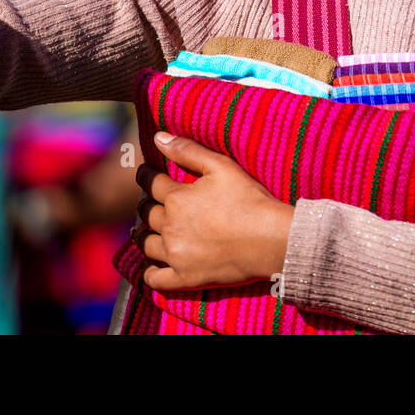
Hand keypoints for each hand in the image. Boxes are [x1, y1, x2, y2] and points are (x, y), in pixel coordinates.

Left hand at [134, 133, 294, 290]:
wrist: (271, 240)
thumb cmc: (250, 200)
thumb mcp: (221, 166)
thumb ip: (187, 151)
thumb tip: (158, 137)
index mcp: (177, 198)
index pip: (150, 183)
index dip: (145, 175)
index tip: (145, 172)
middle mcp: (170, 226)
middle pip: (145, 213)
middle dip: (145, 204)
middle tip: (150, 201)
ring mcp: (175, 254)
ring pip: (145, 244)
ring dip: (143, 234)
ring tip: (147, 230)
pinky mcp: (184, 277)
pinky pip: (154, 278)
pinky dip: (150, 270)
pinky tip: (154, 263)